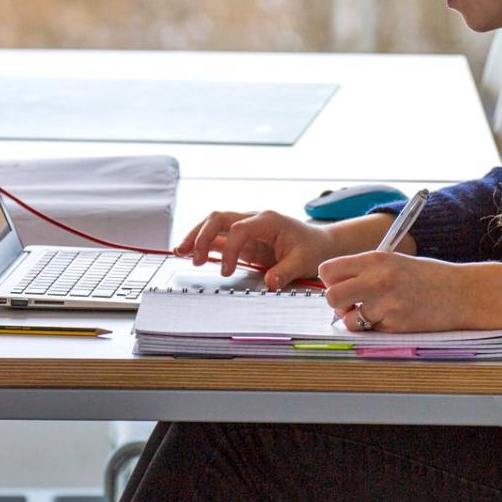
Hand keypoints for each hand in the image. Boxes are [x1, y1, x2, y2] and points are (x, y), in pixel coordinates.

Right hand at [174, 210, 341, 288]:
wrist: (320, 244)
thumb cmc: (313, 249)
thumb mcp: (303, 261)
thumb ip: (285, 272)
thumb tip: (268, 283)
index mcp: (269, 220)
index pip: (240, 228)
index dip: (230, 250)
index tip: (226, 272)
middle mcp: (254, 219)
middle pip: (220, 218)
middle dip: (203, 236)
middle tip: (195, 259)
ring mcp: (247, 228)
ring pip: (214, 224)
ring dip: (197, 236)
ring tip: (180, 252)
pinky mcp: (243, 239)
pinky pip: (219, 237)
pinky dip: (203, 243)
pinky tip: (188, 252)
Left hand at [319, 251, 471, 332]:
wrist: (461, 293)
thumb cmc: (427, 276)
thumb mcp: (393, 261)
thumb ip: (364, 270)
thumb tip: (334, 287)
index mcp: (376, 259)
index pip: (328, 270)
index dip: (331, 279)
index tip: (341, 283)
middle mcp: (378, 281)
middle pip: (331, 296)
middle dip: (337, 303)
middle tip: (352, 302)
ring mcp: (386, 305)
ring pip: (348, 319)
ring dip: (356, 319)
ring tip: (375, 312)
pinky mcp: (395, 326)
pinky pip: (370, 332)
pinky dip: (376, 328)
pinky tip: (393, 318)